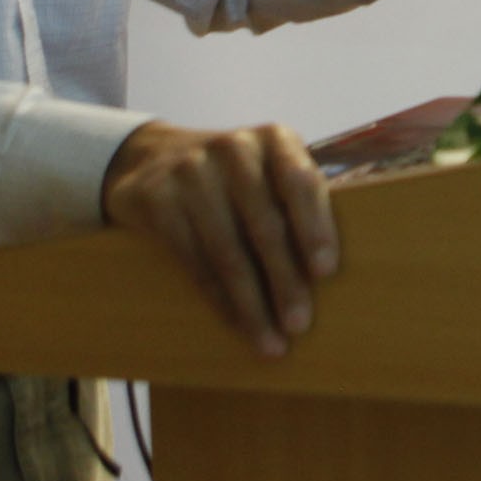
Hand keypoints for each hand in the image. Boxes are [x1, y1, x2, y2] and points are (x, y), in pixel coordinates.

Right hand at [100, 121, 337, 357]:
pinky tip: (237, 326)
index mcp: (274, 139)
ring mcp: (190, 171)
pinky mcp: (156, 199)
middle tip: (300, 324)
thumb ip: (299, 203)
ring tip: (271, 341)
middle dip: (285, 281)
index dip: (314, 227)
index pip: (300, 182)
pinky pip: (194, 261)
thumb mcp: (269, 170)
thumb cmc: (235, 178)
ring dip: (252, 304)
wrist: (151, 158)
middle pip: (265, 224)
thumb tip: (329, 276)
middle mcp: (233, 148)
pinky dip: (219, 300)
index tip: (326, 272)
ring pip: (228, 251)